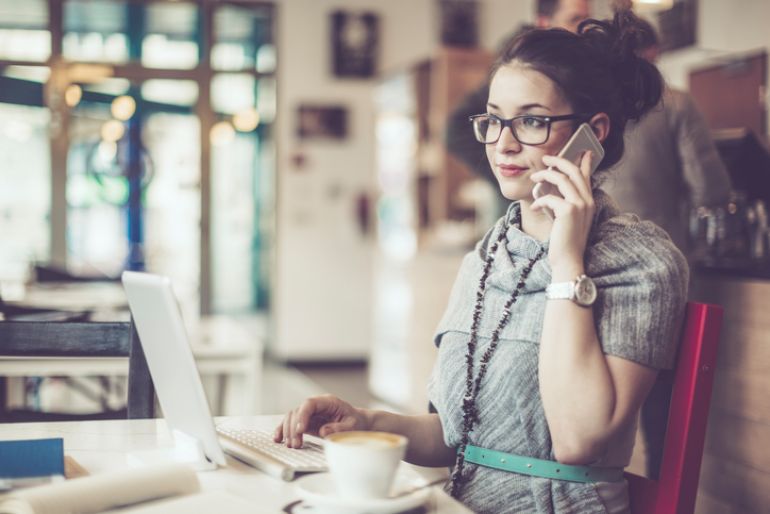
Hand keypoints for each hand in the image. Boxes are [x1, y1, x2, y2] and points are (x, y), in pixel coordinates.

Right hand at [273, 394, 369, 447]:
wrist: (357, 422)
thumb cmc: (355, 422)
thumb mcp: (352, 426)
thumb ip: (338, 428)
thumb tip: (323, 431)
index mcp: (328, 402)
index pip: (309, 403)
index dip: (302, 415)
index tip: (301, 430)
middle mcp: (316, 405)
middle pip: (297, 411)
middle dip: (294, 428)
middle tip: (295, 445)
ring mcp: (310, 413)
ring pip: (291, 417)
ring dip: (288, 431)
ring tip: (292, 446)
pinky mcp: (306, 422)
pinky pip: (291, 423)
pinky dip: (283, 430)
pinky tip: (278, 439)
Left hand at [530, 151, 595, 275]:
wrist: (568, 259)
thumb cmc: (565, 240)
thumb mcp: (567, 218)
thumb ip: (564, 202)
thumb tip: (551, 187)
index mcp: (589, 201)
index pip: (586, 176)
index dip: (584, 161)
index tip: (583, 150)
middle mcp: (587, 201)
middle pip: (573, 171)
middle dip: (558, 161)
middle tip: (545, 158)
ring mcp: (579, 205)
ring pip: (562, 179)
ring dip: (545, 176)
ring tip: (534, 178)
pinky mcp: (569, 211)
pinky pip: (550, 198)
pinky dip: (539, 201)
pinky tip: (534, 207)